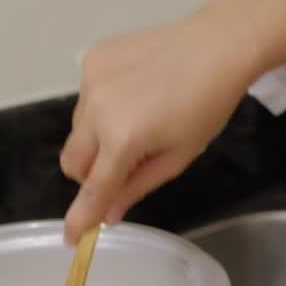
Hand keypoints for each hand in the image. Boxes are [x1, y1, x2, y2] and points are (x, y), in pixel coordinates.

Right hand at [60, 0, 285, 242]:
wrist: (215, 47)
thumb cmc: (206, 107)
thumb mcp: (177, 158)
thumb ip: (137, 187)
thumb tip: (108, 215)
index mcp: (123, 140)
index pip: (93, 188)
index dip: (81, 217)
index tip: (70, 238)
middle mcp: (97, 110)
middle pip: (72, 161)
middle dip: (90, 174)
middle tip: (124, 167)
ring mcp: (90, 81)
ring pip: (78, 129)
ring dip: (98, 137)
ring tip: (138, 120)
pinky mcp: (93, 59)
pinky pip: (86, 97)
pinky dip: (102, 106)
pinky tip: (134, 93)